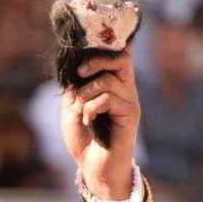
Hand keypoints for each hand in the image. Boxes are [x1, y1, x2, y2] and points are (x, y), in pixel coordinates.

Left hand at [59, 47, 139, 201]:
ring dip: (86, 95)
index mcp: (113, 83)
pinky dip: (91, 108)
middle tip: (80, 74)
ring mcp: (129, 101)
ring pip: (107, 81)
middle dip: (96, 61)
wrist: (93, 167)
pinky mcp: (130, 114)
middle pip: (120, 58)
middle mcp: (125, 89)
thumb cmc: (84, 138)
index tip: (93, 33)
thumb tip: (74, 65)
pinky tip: (88, 121)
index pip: (118, 54)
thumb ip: (75, 85)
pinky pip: (108, 98)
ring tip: (81, 111)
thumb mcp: (72, 106)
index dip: (111, 40)